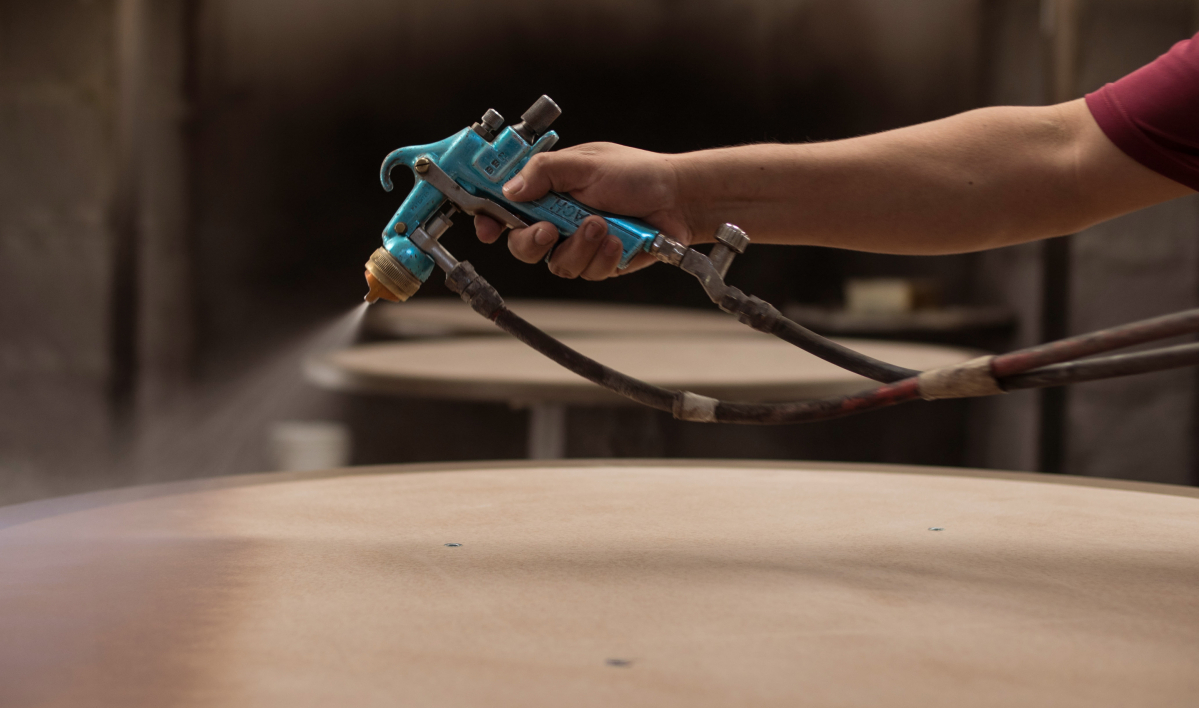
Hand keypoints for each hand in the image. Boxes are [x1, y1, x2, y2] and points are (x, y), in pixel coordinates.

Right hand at [474, 142, 693, 279]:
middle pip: (522, 246)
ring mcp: (578, 244)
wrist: (678, 198)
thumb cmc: (636, 174)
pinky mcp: (600, 264)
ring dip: (579, 246)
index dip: (490, 219)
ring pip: (557, 264)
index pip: (506, 208)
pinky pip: (588, 272)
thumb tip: (510, 189)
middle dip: (532, 241)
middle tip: (549, 229)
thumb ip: (543, 172)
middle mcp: (558, 220)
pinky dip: (603, 256)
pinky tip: (619, 240)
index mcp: (547, 190)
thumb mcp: (584, 163)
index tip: (487, 227)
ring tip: (603, 226)